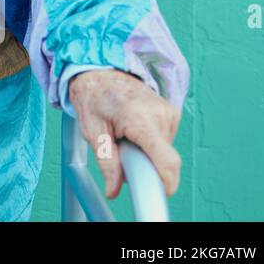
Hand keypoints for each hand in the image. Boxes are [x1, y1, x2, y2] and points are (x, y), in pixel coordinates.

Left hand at [68, 68, 181, 198]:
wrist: (100, 71)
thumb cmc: (93, 97)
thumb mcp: (92, 131)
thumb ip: (106, 162)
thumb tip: (113, 190)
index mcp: (139, 118)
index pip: (166, 159)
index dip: (167, 181)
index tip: (160, 192)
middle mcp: (160, 114)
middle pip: (164, 158)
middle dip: (147, 164)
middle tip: (123, 151)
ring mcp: (168, 111)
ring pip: (165, 150)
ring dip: (147, 151)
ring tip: (127, 135)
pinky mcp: (171, 112)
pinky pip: (165, 139)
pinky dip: (151, 141)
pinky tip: (135, 129)